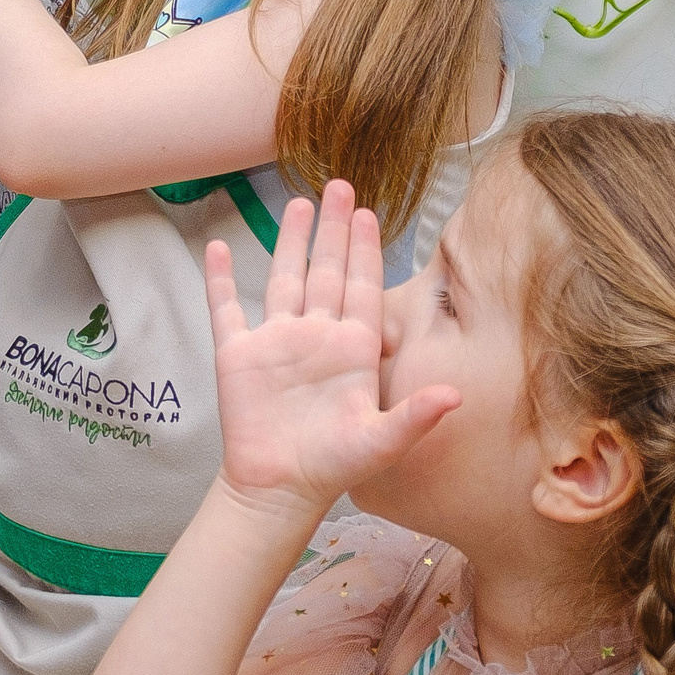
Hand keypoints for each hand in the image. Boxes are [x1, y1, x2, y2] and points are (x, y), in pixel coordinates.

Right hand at [206, 182, 459, 517]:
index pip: (361, 287)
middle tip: (339, 186)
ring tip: (298, 204)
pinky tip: (216, 248)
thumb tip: (458, 396)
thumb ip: (416, 416)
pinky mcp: (238, 354)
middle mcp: (316, 337)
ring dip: (290, 242)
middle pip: (326, 271)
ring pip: (284, 278)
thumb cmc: (332, 468)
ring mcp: (276, 342)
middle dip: (333, 229)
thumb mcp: (381, 442)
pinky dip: (220, 279)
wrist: (278, 489)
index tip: (369, 213)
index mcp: (351, 350)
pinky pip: (227, 307)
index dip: (364, 250)